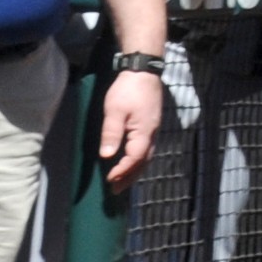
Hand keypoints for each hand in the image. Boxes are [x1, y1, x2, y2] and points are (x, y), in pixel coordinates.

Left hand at [96, 65, 163, 188]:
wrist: (143, 71)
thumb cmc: (128, 90)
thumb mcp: (115, 110)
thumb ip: (111, 133)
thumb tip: (107, 156)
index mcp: (144, 132)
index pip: (134, 159)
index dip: (122, 171)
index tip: (109, 180)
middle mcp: (152, 134)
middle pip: (143, 162)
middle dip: (129, 177)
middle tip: (115, 190)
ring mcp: (153, 130)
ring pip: (146, 157)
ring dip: (134, 171)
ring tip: (122, 181)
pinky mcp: (151, 125)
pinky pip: (146, 149)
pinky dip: (138, 161)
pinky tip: (130, 162)